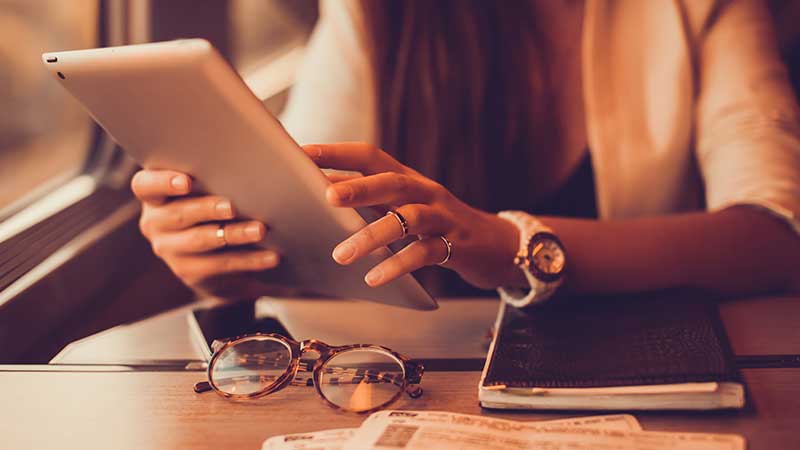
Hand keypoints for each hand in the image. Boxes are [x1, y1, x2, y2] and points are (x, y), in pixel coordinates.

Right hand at [131, 169, 278, 287]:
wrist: (220, 256)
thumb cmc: (221, 204)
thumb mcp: (218, 184)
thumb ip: (225, 166)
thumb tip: (266, 139)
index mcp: (156, 194)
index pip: (144, 184)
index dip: (162, 182)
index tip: (186, 181)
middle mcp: (155, 222)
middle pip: (177, 214)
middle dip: (206, 209)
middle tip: (232, 206)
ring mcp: (170, 250)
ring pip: (201, 241)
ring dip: (234, 235)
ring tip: (260, 229)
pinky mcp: (189, 273)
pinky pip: (220, 266)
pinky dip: (249, 260)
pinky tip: (271, 256)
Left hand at [305, 142, 521, 289]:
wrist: (495, 246)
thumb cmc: (437, 225)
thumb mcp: (404, 207)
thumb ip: (371, 201)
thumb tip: (321, 195)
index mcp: (407, 179)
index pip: (370, 156)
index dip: (338, 153)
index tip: (302, 153)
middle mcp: (425, 191)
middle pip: (391, 181)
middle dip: (358, 187)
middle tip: (326, 196)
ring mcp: (442, 217)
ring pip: (409, 219)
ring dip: (373, 235)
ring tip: (342, 255)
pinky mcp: (455, 245)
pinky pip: (425, 253)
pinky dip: (398, 265)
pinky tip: (374, 277)